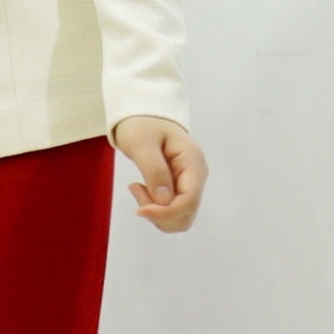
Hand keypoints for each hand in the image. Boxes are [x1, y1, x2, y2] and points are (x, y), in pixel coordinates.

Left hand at [112, 116, 206, 232]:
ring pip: (179, 217)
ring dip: (156, 212)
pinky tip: (142, 189)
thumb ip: (154, 170)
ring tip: (138, 188)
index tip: (140, 210)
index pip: (189, 201)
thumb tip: (164, 201)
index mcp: (193, 162)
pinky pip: (171, 210)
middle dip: (159, 214)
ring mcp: (190, 183)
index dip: (166, 212)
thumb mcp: (142, 144)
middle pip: (186, 214)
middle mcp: (196, 176)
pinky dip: (155, 208)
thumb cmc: (142, 125)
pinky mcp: (180, 189)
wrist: (144, 116)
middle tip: (136, 189)